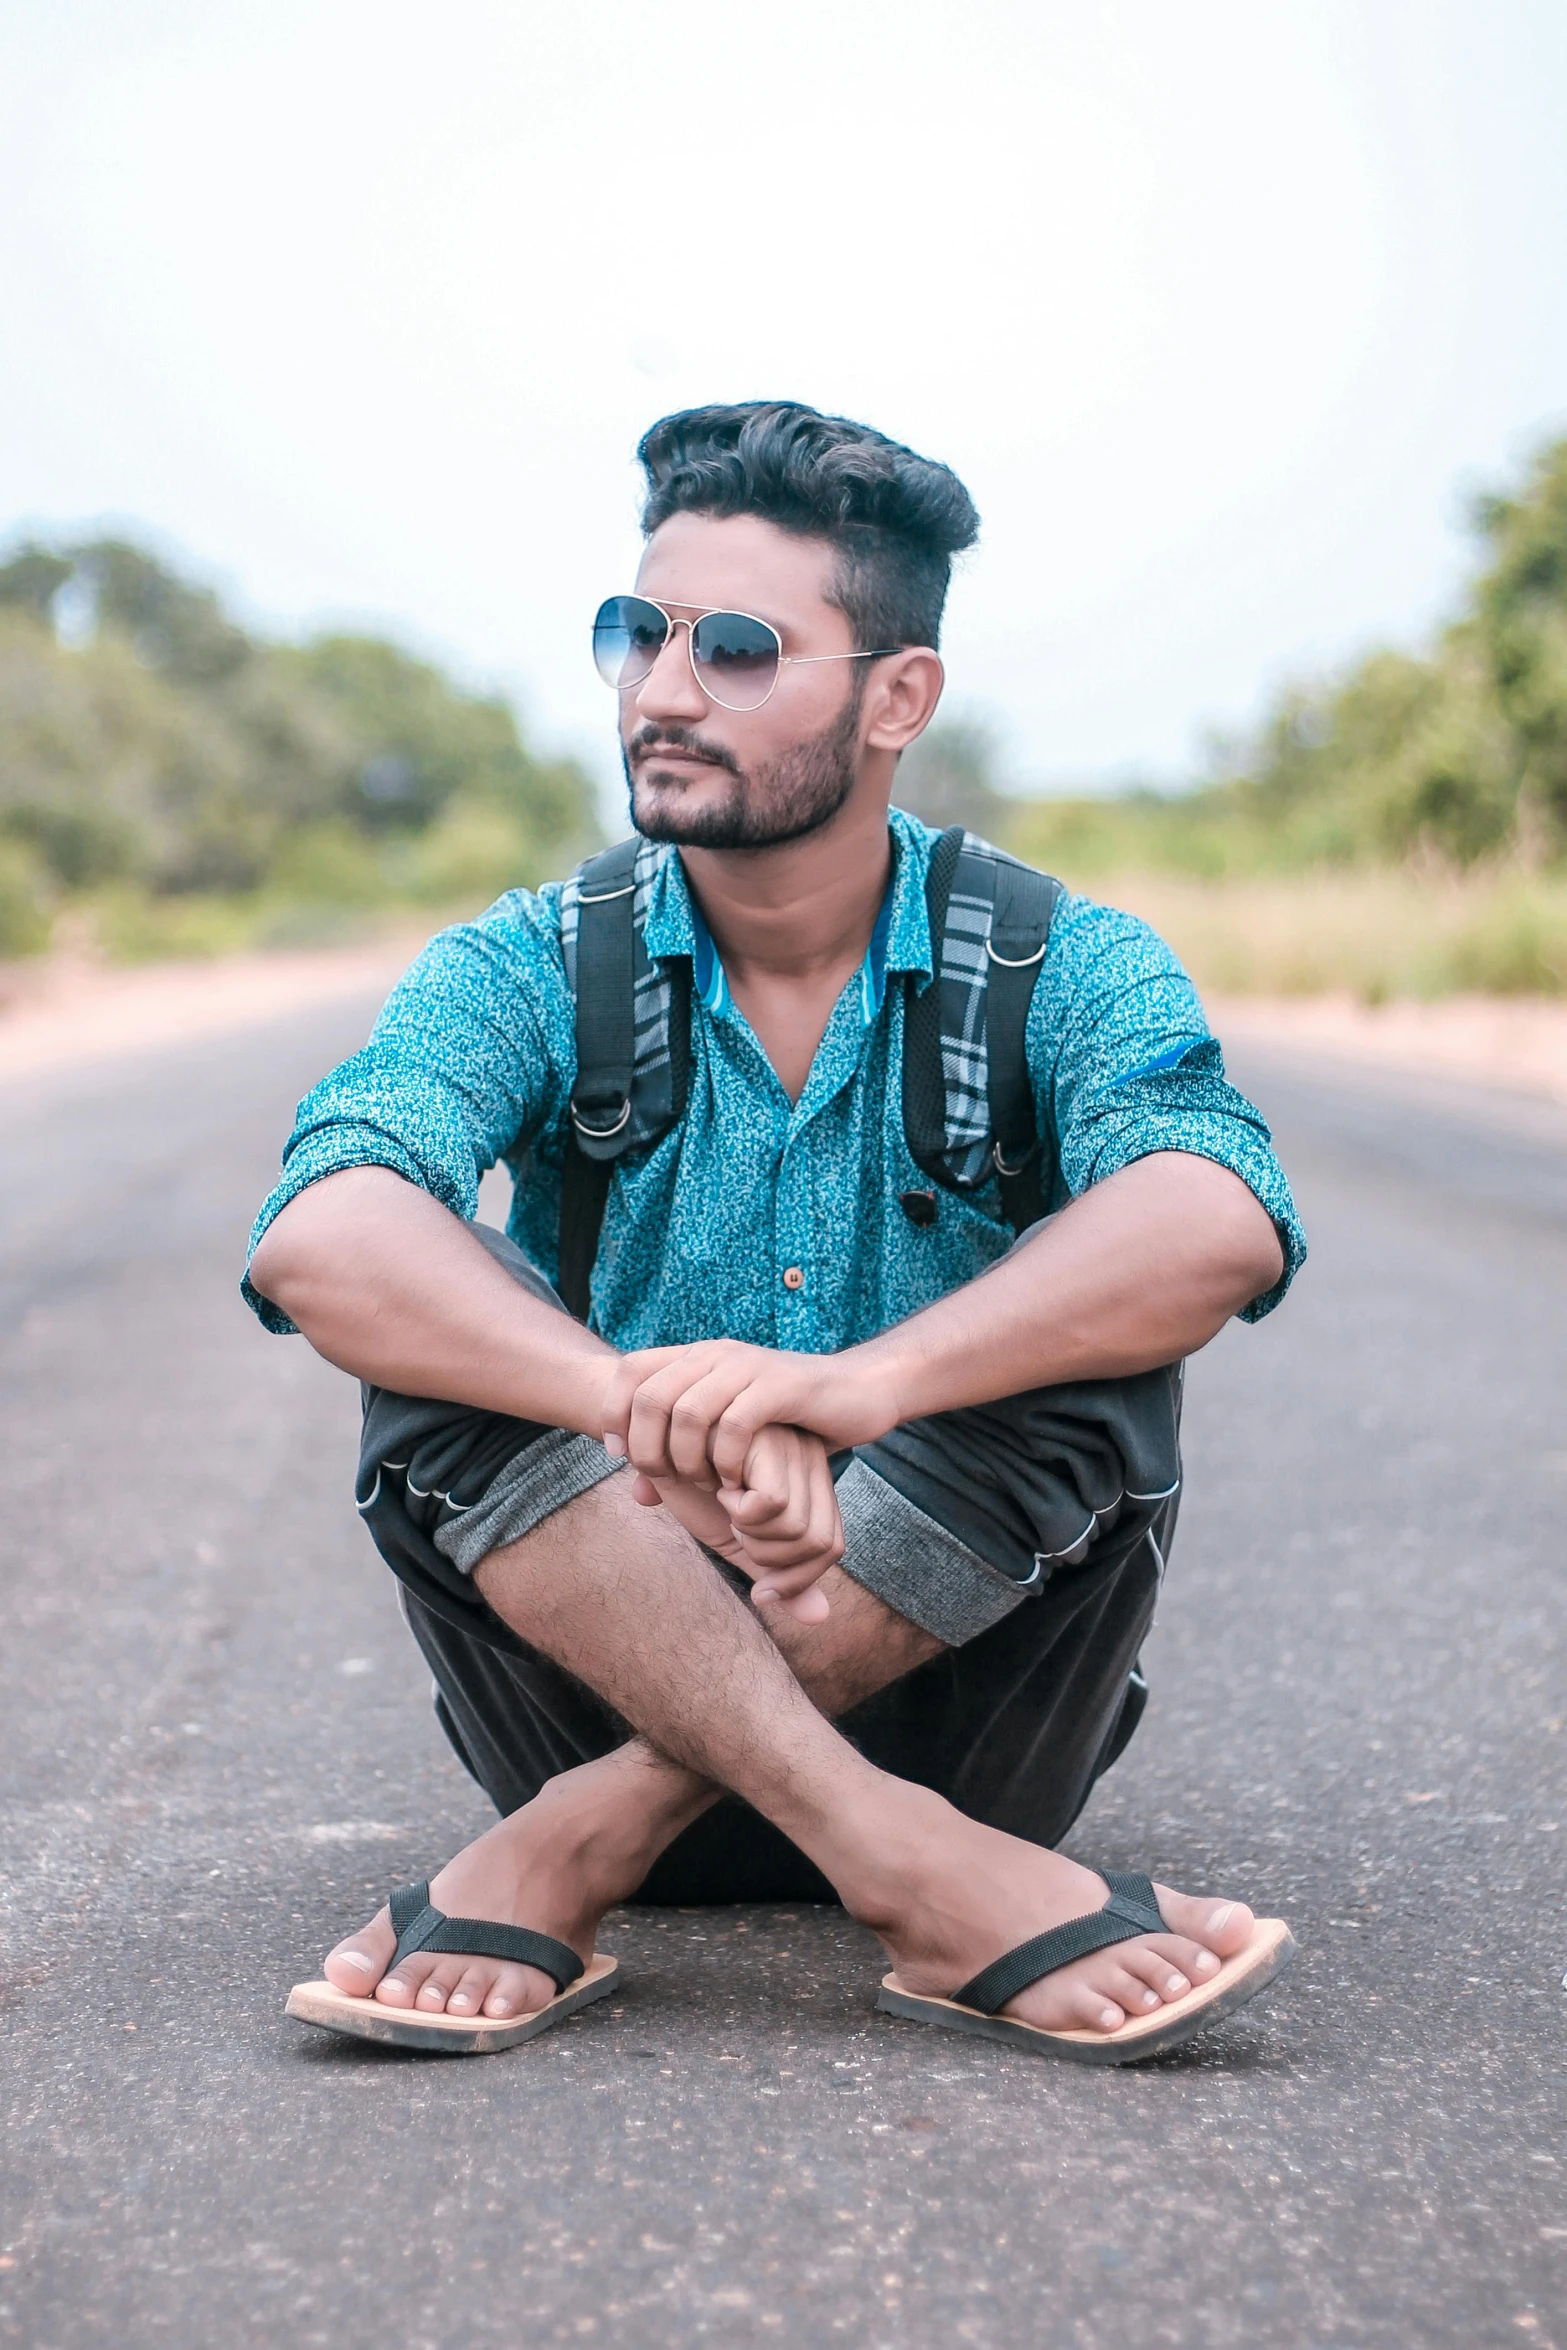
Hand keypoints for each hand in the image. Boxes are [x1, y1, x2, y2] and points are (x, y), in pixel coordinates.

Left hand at [601, 1340, 898, 1489]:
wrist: (859, 1392)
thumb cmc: (789, 1422)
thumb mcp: (727, 1441)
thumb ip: (681, 1462)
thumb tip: (638, 1494)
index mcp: (698, 1357)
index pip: (630, 1370)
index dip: (614, 1413)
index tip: (622, 1456)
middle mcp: (717, 1355)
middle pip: (650, 1396)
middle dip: (646, 1449)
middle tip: (665, 1480)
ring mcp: (749, 1367)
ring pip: (688, 1412)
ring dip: (685, 1459)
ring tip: (702, 1484)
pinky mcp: (782, 1387)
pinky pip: (735, 1424)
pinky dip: (726, 1462)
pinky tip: (735, 1482)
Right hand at [626, 1422, 843, 1625]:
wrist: (652, 1443)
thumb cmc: (694, 1488)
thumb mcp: (738, 1539)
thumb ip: (775, 1572)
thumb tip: (820, 1619)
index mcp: (810, 1482)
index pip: (832, 1546)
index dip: (798, 1580)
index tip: (760, 1587)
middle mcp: (811, 1461)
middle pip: (819, 1544)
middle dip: (768, 1557)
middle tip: (736, 1529)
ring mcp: (793, 1448)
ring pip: (795, 1527)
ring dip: (750, 1533)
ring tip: (725, 1503)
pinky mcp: (767, 1440)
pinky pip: (770, 1503)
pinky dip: (738, 1510)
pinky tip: (718, 1485)